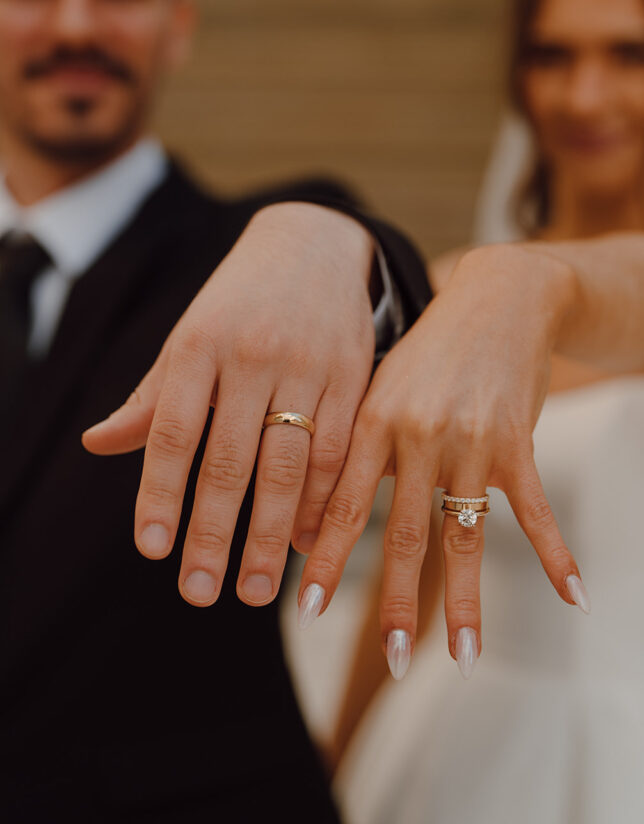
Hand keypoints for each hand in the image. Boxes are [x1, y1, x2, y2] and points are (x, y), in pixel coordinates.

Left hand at [82, 202, 375, 606]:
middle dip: (215, 532)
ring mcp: (308, 365)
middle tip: (202, 592)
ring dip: (273, 534)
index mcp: (198, 344)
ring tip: (259, 590)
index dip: (160, 494)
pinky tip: (311, 543)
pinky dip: (325, 501)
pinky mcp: (355, 375)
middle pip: (230, 459)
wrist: (315, 244)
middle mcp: (251, 355)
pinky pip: (339, 450)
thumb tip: (96, 444)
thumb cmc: (238, 301)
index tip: (154, 550)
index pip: (172, 432)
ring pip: (289, 464)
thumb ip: (151, 395)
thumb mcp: (188, 335)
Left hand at [299, 244, 588, 678]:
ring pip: (464, 536)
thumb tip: (322, 514)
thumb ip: (356, 444)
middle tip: (391, 659)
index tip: (305, 610)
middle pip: (404, 535)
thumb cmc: (430, 349)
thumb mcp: (382, 384)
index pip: (344, 504)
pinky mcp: (516, 440)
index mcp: (373, 420)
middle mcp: (417, 434)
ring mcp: (470, 440)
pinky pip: (536, 510)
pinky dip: (557, 555)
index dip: (326, 560)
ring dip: (463, 602)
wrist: (498, 297)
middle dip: (394, 603)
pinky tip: (575, 597)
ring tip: (463, 656)